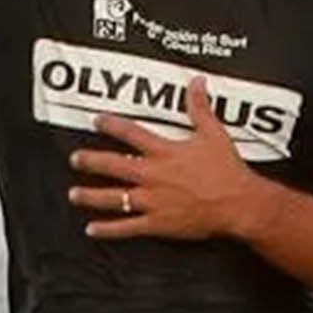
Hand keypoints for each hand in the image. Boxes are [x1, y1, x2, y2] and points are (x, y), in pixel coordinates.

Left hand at [69, 79, 257, 241]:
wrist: (238, 203)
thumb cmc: (227, 171)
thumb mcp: (213, 133)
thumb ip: (200, 107)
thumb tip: (197, 83)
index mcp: (164, 152)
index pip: (130, 133)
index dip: (111, 125)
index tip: (97, 121)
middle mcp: (152, 175)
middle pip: (113, 165)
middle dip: (90, 161)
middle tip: (75, 159)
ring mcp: (152, 200)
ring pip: (113, 197)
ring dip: (90, 195)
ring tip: (74, 194)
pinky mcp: (157, 223)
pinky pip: (127, 227)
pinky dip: (108, 229)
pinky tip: (93, 228)